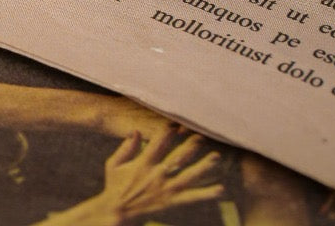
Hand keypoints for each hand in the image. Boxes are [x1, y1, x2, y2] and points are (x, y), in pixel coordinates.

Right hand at [42, 123, 223, 225]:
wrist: (117, 212)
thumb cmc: (114, 186)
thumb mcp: (114, 163)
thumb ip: (126, 147)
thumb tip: (137, 130)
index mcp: (144, 162)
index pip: (159, 142)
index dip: (169, 131)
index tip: (179, 123)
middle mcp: (157, 174)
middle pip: (177, 156)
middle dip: (191, 145)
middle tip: (203, 135)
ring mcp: (166, 189)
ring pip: (188, 176)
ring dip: (203, 166)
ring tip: (216, 157)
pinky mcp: (172, 202)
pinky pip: (192, 198)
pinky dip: (206, 194)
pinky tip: (220, 189)